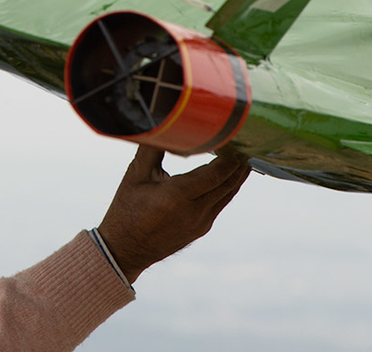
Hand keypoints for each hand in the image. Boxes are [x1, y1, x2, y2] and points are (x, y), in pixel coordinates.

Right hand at [97, 145, 249, 283]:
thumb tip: (162, 122)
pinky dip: (228, 186)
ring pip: (228, 194)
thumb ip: (152, 148)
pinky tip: (230, 174)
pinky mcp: (202, 228)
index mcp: (176, 196)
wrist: (125, 250)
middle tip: (246, 142)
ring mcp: (200, 223)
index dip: (230, 156)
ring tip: (244, 155)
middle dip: (239, 162)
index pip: (215, 174)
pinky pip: (221, 203)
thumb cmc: (126, 210)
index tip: (235, 138)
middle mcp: (194, 212)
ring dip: (237, 174)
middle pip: (228, 183)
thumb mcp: (135, 175)